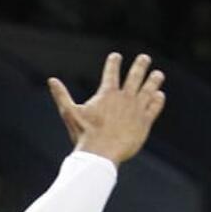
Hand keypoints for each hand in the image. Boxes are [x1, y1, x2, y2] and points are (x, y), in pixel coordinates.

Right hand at [48, 52, 166, 165]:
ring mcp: (136, 109)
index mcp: (107, 93)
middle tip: (145, 58)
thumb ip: (62, 96)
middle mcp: (124, 97)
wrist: (101, 154)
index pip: (112, 71)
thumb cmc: (84, 135)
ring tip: (158, 74)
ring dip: (154, 80)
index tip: (116, 56)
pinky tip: (159, 95)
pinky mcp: (144, 123)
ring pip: (148, 89)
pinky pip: (154, 108)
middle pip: (135, 76)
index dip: (114, 62)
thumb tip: (51, 80)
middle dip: (140, 65)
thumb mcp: (70, 114)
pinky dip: (157, 100)